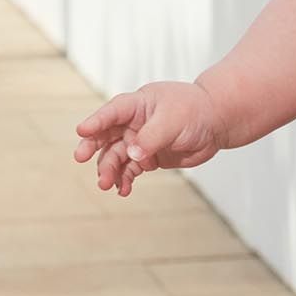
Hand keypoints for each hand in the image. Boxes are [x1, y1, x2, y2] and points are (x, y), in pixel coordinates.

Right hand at [71, 80, 228, 196]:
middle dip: (92, 147)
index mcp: (137, 104)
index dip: (96, 121)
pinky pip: (130, 170)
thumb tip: (131, 155)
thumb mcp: (172, 121)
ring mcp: (138, 141)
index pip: (112, 112)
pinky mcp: (147, 157)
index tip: (82, 131)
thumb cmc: (194, 112)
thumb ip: (151, 137)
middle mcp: (133, 122)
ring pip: (116, 156)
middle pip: (105, 135)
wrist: (215, 123)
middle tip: (80, 158)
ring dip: (108, 170)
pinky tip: (123, 190)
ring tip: (105, 184)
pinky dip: (125, 180)